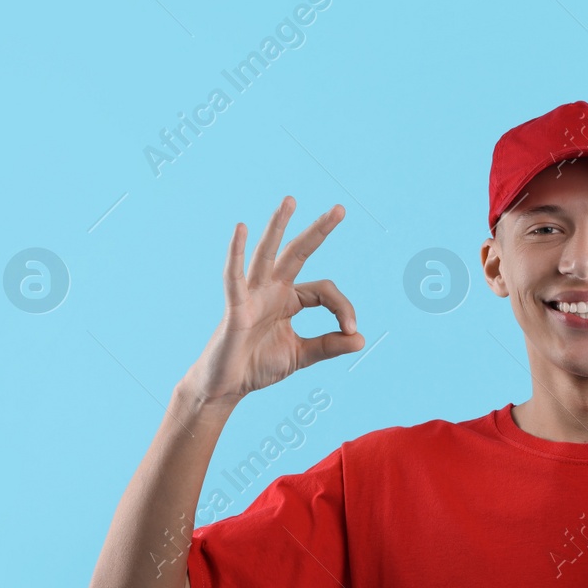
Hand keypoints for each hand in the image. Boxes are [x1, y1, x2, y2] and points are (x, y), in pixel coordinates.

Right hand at [183, 196, 364, 404]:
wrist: (227, 386)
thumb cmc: (258, 366)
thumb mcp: (302, 355)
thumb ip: (329, 345)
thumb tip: (360, 339)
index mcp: (289, 299)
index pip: (325, 291)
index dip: (344, 308)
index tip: (351, 330)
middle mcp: (272, 290)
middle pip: (298, 253)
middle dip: (319, 231)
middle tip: (341, 208)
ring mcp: (252, 296)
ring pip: (267, 254)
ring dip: (278, 227)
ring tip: (290, 201)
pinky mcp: (235, 308)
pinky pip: (235, 278)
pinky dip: (237, 254)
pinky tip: (241, 230)